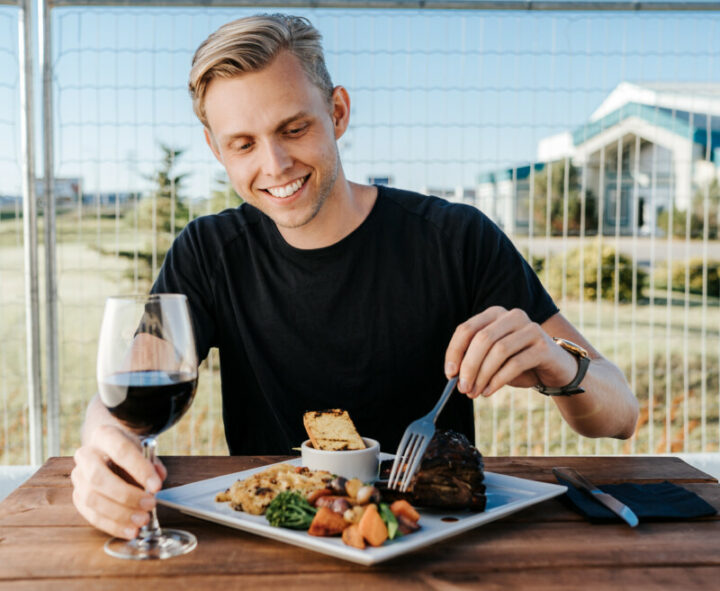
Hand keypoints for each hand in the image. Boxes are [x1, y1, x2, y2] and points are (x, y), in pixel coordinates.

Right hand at [71, 423, 166, 538]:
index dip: (139, 469)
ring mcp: (78, 476)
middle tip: (150, 505)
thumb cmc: (128, 451)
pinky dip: (112, 525)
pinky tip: (129, 530)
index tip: (157, 486)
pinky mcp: (77, 496)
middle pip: (99, 477)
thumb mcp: (143, 448)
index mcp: (105, 435)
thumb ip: (152, 463)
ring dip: (119, 514)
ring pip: (91, 498)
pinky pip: (90, 515)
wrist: (107, 448)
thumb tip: (158, 478)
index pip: (121, 451)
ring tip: (142, 521)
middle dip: (126, 495)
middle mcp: (86, 455)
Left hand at [444, 306, 577, 397]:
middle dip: (468, 366)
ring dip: (482, 375)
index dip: (455, 352)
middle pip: (482, 339)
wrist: (557, 369)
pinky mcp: (544, 346)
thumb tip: (454, 375)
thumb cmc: (520, 363)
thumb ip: (475, 361)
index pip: (467, 329)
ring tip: (475, 392)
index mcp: (495, 314)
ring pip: (498, 351)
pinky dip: (498, 380)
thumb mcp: (493, 359)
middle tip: (463, 388)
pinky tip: (489, 391)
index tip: (449, 374)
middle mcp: (513, 316)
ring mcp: (530, 328)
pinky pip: (515, 363)